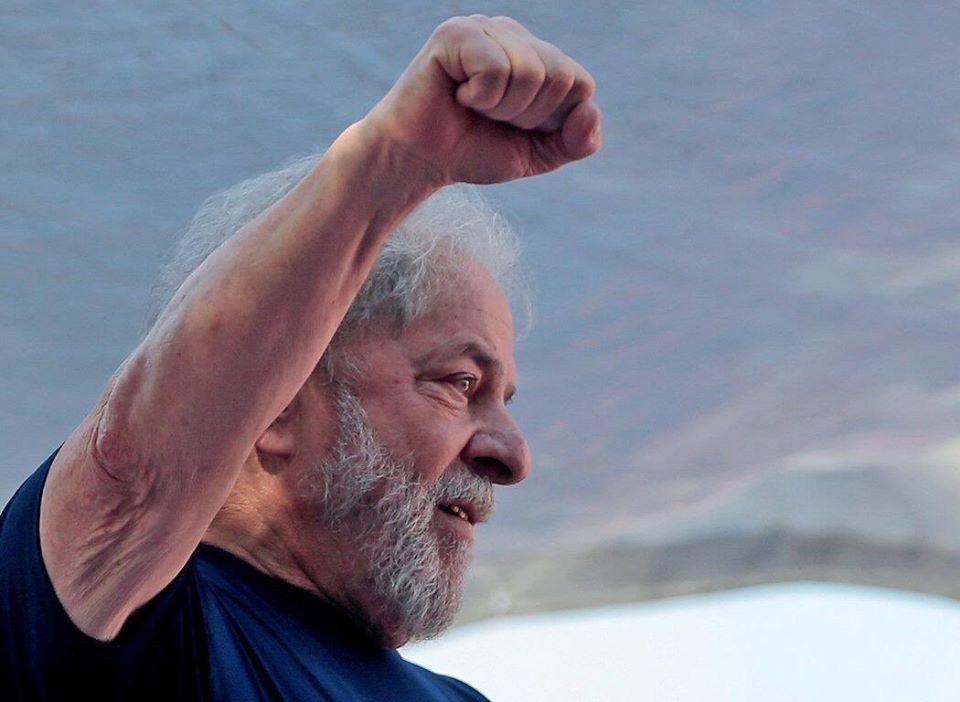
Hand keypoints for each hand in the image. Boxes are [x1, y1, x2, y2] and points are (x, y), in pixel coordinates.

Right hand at [363, 15, 601, 185]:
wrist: (418, 161)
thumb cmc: (472, 151)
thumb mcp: (536, 153)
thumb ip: (576, 142)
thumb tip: (590, 111)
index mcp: (537, 55)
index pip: (580, 84)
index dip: (551, 120)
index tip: (513, 126)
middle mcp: (514, 33)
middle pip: (560, 76)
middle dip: (527, 116)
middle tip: (489, 117)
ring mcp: (485, 27)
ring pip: (530, 73)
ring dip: (501, 109)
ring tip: (473, 107)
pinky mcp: (456, 33)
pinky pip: (496, 68)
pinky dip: (480, 97)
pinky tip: (458, 95)